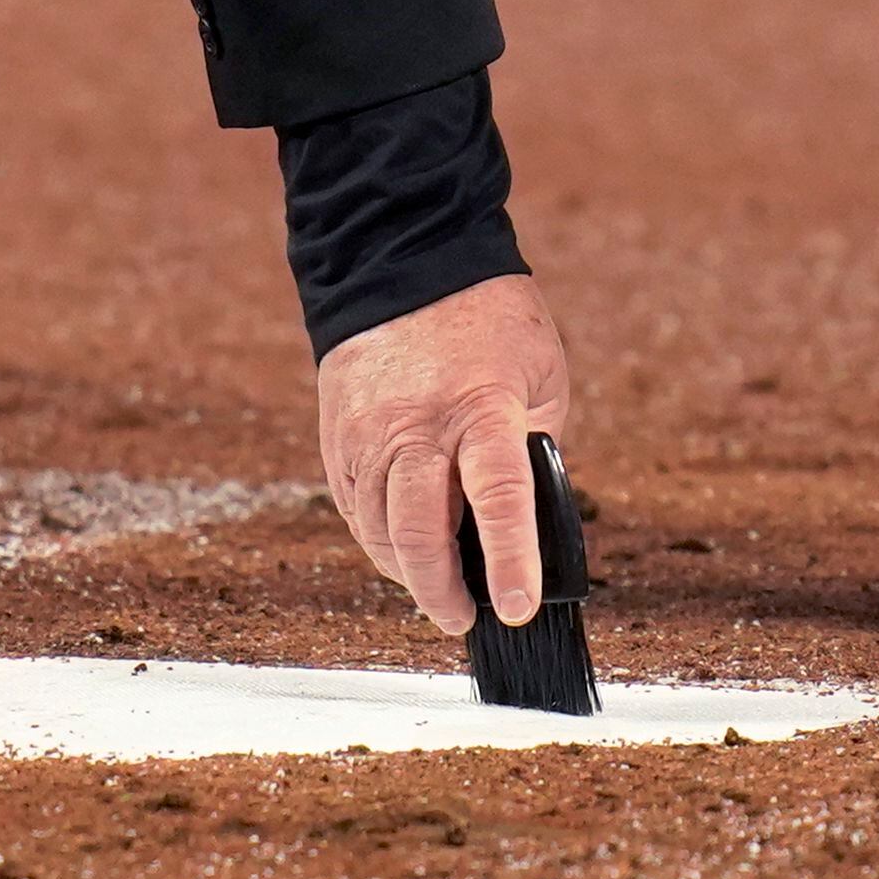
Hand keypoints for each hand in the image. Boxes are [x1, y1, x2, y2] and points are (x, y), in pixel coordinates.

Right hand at [313, 273, 572, 634]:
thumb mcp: (539, 374)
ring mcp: (369, 432)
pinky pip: (355, 508)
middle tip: (466, 618)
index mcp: (482, 406)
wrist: (401, 260)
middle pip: (420, 530)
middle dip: (442, 589)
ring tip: (439, 590)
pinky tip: (403, 550)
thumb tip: (526, 520)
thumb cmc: (490, 323)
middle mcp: (416, 424)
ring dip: (408, 571)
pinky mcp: (338, 437)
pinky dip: (379, 540)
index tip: (518, 607)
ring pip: (378, 529)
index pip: (498, 496)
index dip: (508, 560)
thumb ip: (533, 445)